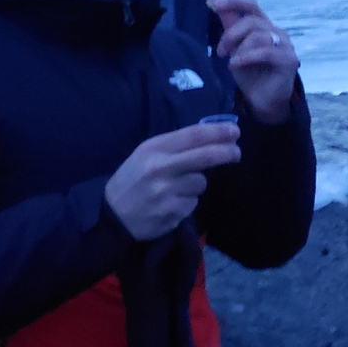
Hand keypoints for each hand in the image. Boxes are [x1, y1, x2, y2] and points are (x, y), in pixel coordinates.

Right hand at [105, 123, 241, 239]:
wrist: (110, 215)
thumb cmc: (132, 180)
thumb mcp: (145, 155)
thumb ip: (173, 147)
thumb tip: (211, 139)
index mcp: (153, 149)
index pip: (193, 135)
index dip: (217, 132)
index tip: (234, 131)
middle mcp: (161, 168)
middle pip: (204, 156)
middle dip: (226, 152)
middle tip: (237, 152)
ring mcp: (167, 192)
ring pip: (200, 183)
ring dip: (195, 185)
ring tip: (175, 189)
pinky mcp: (172, 213)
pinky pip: (192, 204)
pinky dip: (186, 203)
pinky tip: (169, 204)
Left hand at [211, 0, 299, 124]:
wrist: (262, 101)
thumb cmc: (250, 73)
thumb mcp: (234, 48)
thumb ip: (230, 26)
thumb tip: (215, 1)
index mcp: (265, 26)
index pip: (251, 5)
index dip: (233, 1)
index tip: (213, 3)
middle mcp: (277, 32)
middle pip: (252, 21)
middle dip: (231, 35)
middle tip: (219, 51)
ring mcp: (285, 45)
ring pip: (258, 36)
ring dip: (239, 49)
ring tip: (232, 63)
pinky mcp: (288, 60)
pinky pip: (265, 52)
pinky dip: (247, 57)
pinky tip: (236, 64)